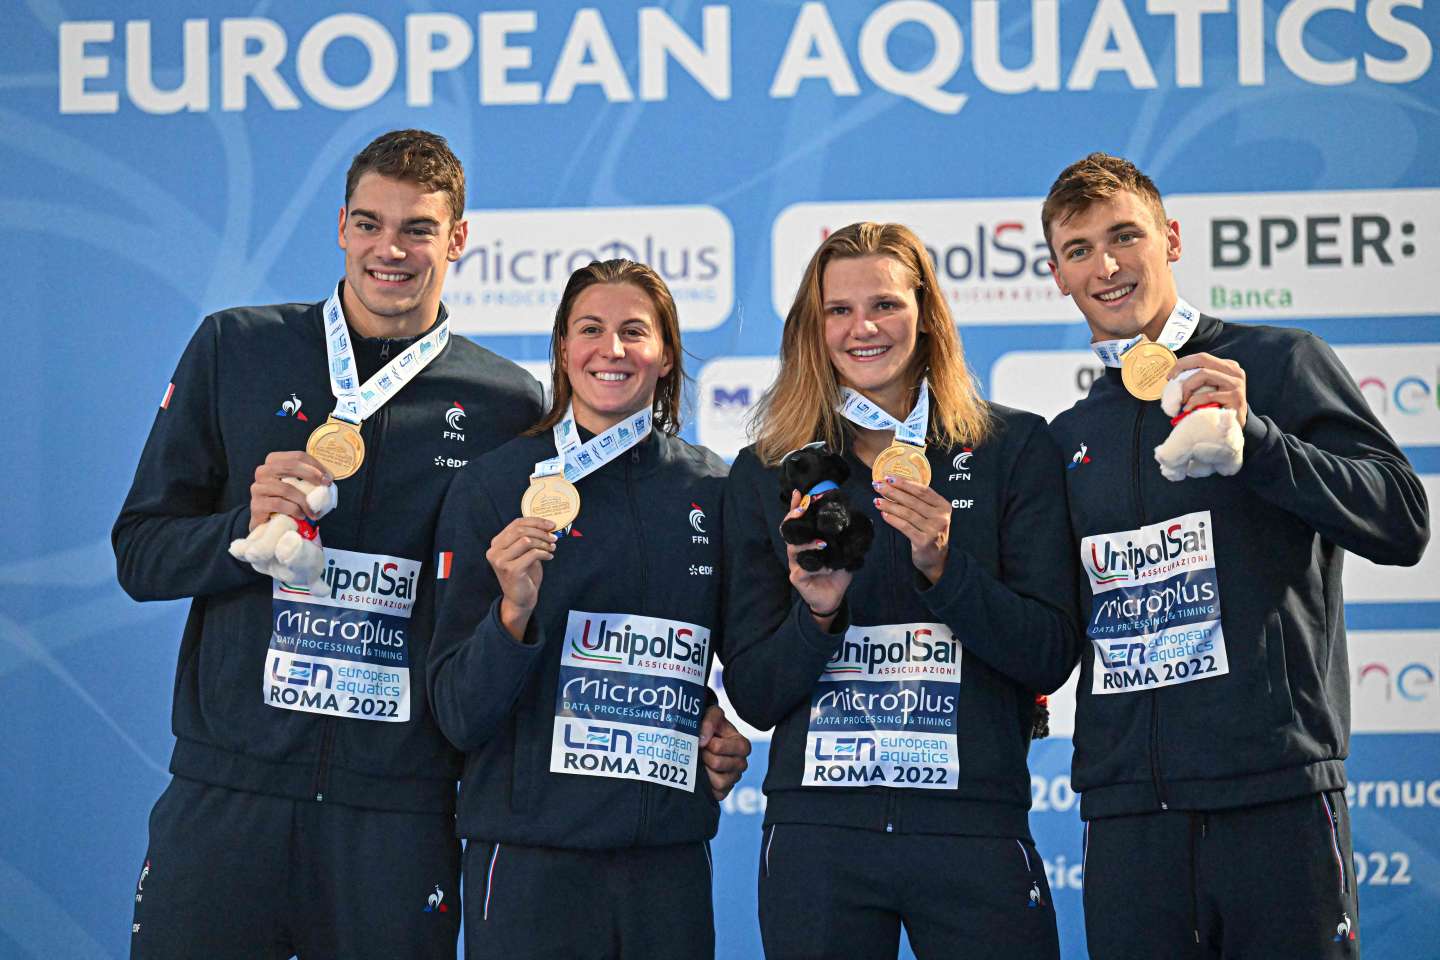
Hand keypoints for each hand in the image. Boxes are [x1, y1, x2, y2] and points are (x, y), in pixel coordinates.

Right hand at [248, 451, 331, 531]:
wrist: (268, 522)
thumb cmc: (286, 501)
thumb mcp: (298, 486)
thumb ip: (308, 479)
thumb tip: (328, 478)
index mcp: (274, 461)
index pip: (297, 456)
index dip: (315, 465)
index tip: (329, 478)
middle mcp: (263, 471)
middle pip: (290, 466)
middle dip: (311, 476)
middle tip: (325, 487)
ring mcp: (257, 488)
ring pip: (286, 488)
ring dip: (304, 501)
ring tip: (313, 511)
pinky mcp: (256, 505)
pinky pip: (278, 504)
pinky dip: (294, 510)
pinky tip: (301, 515)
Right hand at [487, 517, 556, 640]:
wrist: (520, 599)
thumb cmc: (524, 574)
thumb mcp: (525, 552)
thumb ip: (529, 538)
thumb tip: (547, 524)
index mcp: (497, 543)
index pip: (516, 523)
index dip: (536, 521)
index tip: (551, 524)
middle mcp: (494, 551)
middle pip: (521, 530)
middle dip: (541, 532)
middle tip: (554, 537)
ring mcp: (500, 561)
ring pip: (526, 540)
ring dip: (543, 543)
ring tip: (552, 548)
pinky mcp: (511, 570)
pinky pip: (532, 554)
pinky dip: (544, 554)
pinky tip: (549, 557)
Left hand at [699, 704, 750, 799]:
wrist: (704, 740)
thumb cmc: (712, 726)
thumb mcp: (712, 714)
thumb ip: (710, 720)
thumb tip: (703, 740)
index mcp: (742, 745)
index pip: (719, 747)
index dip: (709, 743)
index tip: (706, 740)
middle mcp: (742, 763)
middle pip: (718, 763)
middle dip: (705, 756)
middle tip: (702, 751)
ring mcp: (734, 778)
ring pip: (719, 781)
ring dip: (706, 771)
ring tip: (703, 763)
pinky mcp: (726, 791)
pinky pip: (718, 794)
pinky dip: (708, 786)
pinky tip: (704, 775)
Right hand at [782, 490, 851, 625]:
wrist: (833, 597)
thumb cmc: (836, 572)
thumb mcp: (843, 551)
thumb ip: (846, 537)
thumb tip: (864, 519)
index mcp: (806, 541)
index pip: (798, 521)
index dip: (795, 506)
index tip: (798, 492)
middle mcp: (797, 550)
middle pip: (788, 530)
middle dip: (793, 517)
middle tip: (803, 508)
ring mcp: (795, 564)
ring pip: (793, 549)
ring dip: (807, 543)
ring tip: (822, 543)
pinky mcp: (797, 578)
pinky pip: (803, 570)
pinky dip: (816, 567)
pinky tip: (827, 567)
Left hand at [873, 476, 951, 583]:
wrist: (937, 558)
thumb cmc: (930, 532)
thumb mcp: (932, 514)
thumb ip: (920, 501)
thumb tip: (894, 485)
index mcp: (944, 506)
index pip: (922, 490)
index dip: (905, 483)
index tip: (889, 478)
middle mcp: (941, 517)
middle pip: (913, 500)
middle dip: (893, 491)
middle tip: (878, 485)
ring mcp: (933, 530)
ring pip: (907, 513)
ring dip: (889, 505)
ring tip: (877, 500)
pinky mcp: (924, 541)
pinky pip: (904, 526)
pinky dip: (893, 519)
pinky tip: (884, 514)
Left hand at [1170, 353, 1246, 426]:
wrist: (1234, 426)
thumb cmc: (1217, 406)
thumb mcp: (1209, 388)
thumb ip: (1199, 379)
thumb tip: (1173, 376)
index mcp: (1228, 367)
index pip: (1202, 357)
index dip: (1183, 363)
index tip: (1170, 376)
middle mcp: (1234, 372)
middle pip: (1203, 360)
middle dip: (1182, 368)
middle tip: (1171, 381)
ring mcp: (1236, 384)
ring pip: (1204, 374)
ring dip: (1187, 386)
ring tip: (1181, 399)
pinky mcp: (1235, 398)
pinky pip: (1207, 395)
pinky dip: (1193, 401)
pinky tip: (1187, 409)